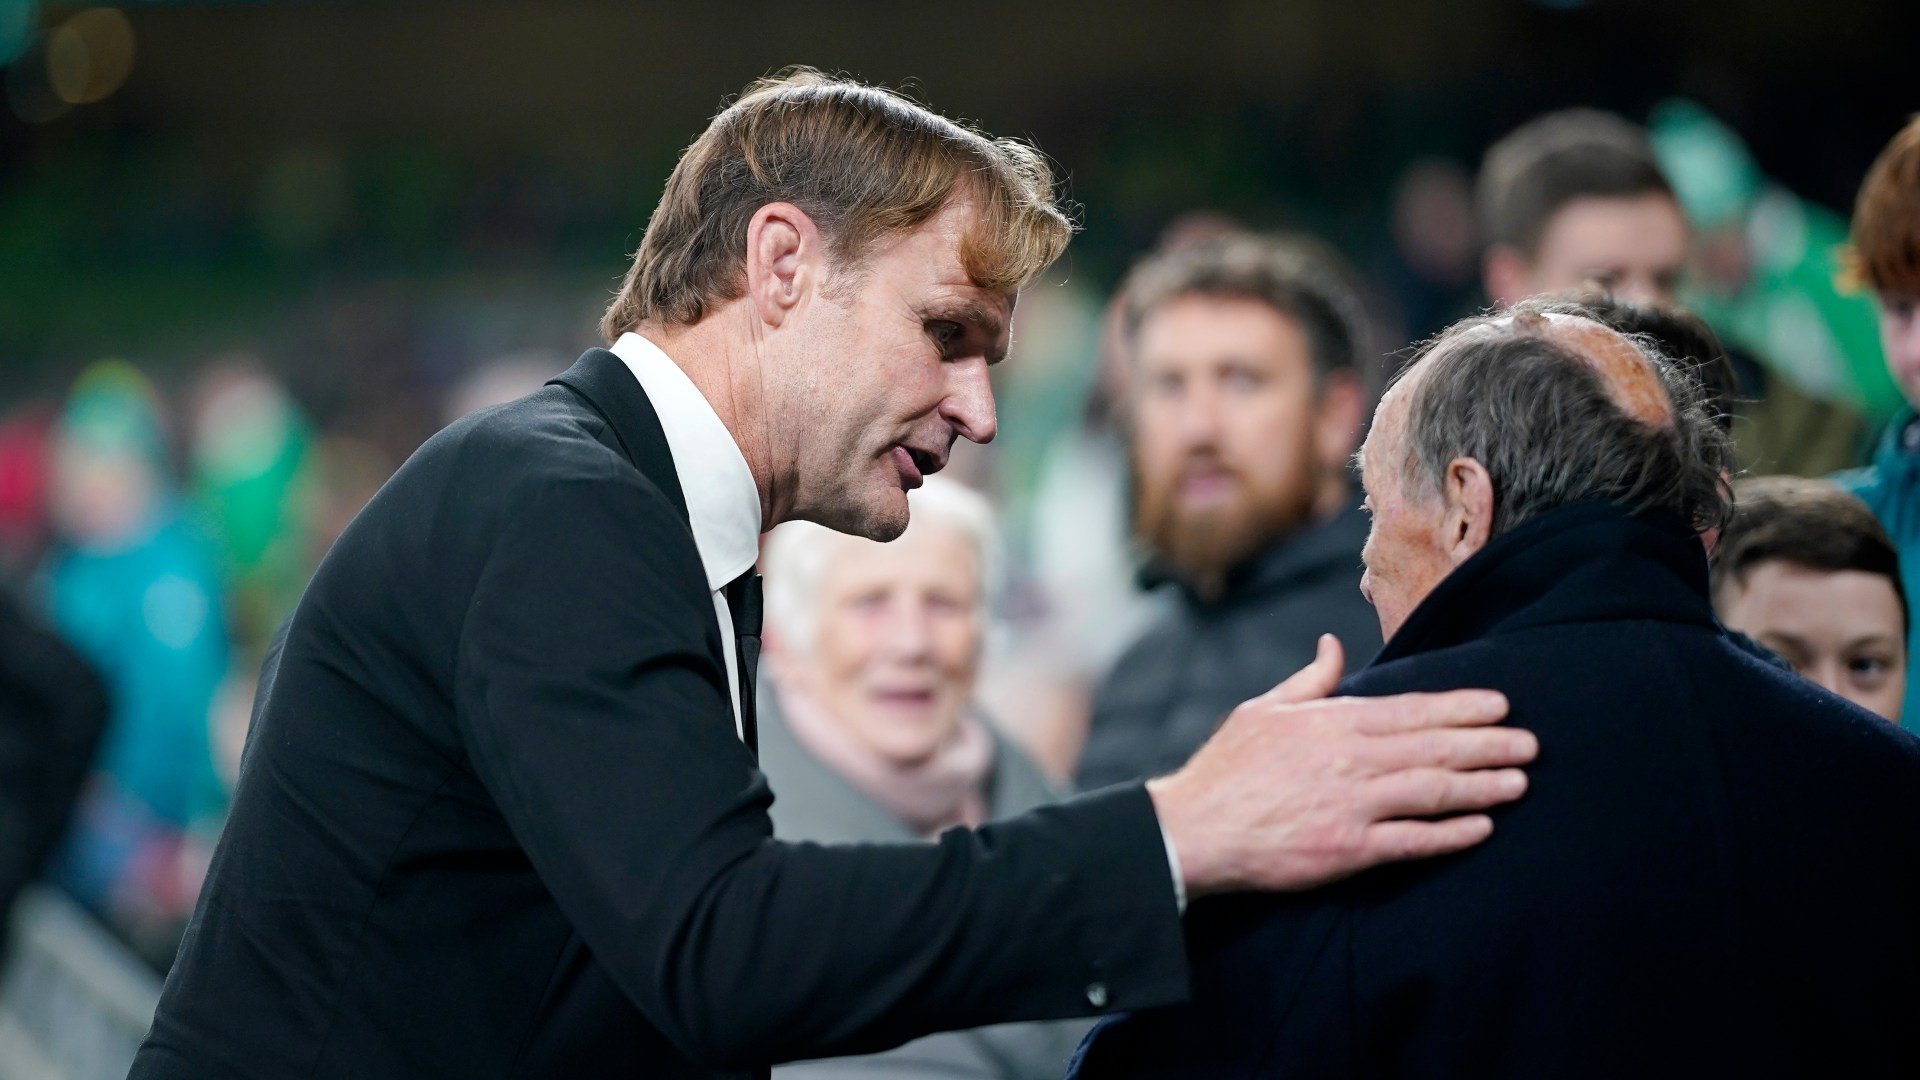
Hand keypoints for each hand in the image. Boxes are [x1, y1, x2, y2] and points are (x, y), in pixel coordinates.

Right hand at [1146, 634, 1534, 897]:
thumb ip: (1310, 681)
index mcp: (1334, 722)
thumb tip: (1333, 645)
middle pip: (1435, 748)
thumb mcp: (1263, 710)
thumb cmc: (1227, 769)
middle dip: (1489, 744)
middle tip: (1531, 742)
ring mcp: (1354, 805)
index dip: (1461, 707)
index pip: (1412, 709)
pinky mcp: (1349, 849)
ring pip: (1434, 790)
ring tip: (1520, 780)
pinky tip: (1483, 827)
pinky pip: (1413, 841)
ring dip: (1482, 785)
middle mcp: (1352, 760)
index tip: (1500, 704)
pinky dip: (1451, 834)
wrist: (1195, 829)